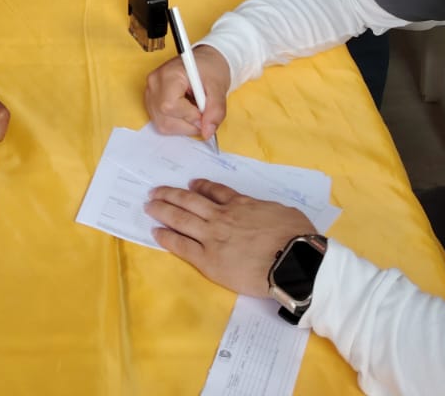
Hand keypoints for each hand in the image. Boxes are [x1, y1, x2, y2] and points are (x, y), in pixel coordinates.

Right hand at [145, 44, 230, 140]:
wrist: (204, 63)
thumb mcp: (218, 87)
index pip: (170, 105)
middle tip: (203, 113)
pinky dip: (179, 124)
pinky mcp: (151, 103)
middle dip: (189, 124)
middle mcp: (154, 84)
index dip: (190, 116)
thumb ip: (215, 110)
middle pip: (165, 118)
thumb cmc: (210, 69)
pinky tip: (187, 111)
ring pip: (163, 125)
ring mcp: (150, 94)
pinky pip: (162, 123)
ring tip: (195, 110)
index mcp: (168, 74)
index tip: (204, 112)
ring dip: (185, 126)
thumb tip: (207, 131)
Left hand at [146, 179, 318, 296]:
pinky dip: (167, 237)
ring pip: (181, 218)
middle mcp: (222, 216)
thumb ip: (266, 210)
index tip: (190, 185)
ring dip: (163, 210)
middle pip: (189, 201)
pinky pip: (182, 245)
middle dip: (170, 194)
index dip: (200, 187)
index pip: (214, 191)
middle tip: (155, 191)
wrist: (293, 260)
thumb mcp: (282, 211)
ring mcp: (212, 237)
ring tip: (149, 205)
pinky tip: (156, 232)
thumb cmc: (295, 236)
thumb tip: (266, 213)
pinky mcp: (208, 260)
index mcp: (241, 204)